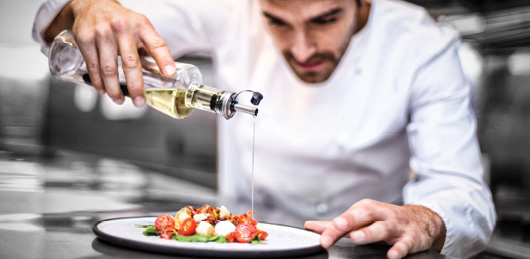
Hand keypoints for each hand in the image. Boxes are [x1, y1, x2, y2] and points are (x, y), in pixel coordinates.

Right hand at [45, 0, 175, 106]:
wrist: (92, 4)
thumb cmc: (121, 21)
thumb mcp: (140, 27)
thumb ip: (149, 48)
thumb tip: (162, 74)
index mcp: (141, 26)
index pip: (156, 44)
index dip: (164, 59)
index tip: (169, 74)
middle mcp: (122, 28)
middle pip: (131, 63)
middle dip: (136, 87)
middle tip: (139, 102)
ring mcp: (102, 33)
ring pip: (109, 70)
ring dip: (114, 90)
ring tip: (119, 100)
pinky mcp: (86, 39)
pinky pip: (93, 67)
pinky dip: (98, 83)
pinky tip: (103, 90)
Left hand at [304, 199, 445, 258]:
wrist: (422, 220)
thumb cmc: (386, 219)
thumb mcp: (362, 219)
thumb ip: (337, 225)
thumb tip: (311, 226)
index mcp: (366, 209)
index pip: (347, 218)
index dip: (332, 228)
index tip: (321, 238)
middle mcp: (380, 214)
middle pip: (363, 215)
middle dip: (349, 220)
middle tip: (336, 227)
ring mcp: (396, 226)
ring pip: (382, 228)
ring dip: (369, 232)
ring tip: (356, 238)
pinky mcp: (411, 238)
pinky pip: (405, 243)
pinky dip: (399, 248)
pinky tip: (392, 255)